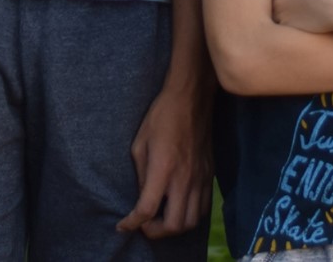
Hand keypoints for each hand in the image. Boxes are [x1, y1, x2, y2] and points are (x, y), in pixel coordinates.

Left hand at [119, 77, 209, 238]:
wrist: (191, 99)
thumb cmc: (161, 117)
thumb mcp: (139, 144)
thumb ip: (141, 175)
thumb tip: (141, 196)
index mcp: (163, 169)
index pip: (147, 209)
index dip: (132, 223)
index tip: (123, 225)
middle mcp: (184, 178)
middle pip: (173, 225)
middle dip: (155, 232)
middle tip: (144, 224)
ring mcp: (200, 178)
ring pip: (191, 221)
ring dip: (174, 227)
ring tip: (161, 218)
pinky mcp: (209, 176)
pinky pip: (203, 208)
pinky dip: (190, 216)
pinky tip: (178, 207)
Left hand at [270, 0, 332, 33]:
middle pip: (270, 4)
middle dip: (278, 7)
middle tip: (290, 11)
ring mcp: (280, 15)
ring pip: (275, 19)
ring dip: (283, 20)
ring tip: (296, 22)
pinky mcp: (288, 30)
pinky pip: (284, 31)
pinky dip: (290, 31)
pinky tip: (300, 29)